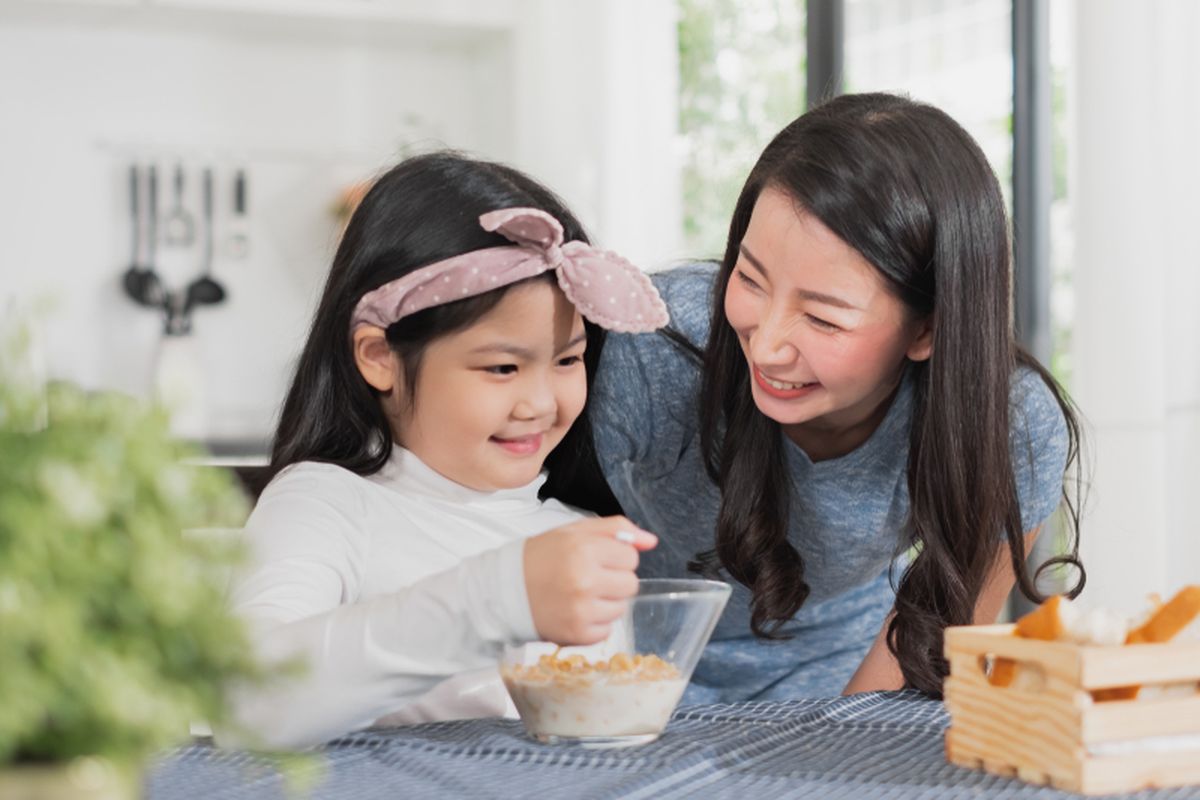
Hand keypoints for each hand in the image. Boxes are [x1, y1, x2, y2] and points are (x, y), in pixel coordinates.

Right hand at [523, 516, 656, 645]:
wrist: (505, 589)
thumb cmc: (543, 556)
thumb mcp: (575, 531)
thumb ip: (616, 529)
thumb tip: (651, 541)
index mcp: (585, 549)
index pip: (631, 558)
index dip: (615, 557)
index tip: (595, 559)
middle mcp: (585, 580)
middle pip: (631, 584)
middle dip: (614, 580)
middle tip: (589, 577)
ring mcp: (582, 610)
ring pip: (621, 608)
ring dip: (606, 602)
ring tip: (580, 595)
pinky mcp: (577, 635)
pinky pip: (607, 630)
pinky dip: (595, 623)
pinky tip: (575, 611)